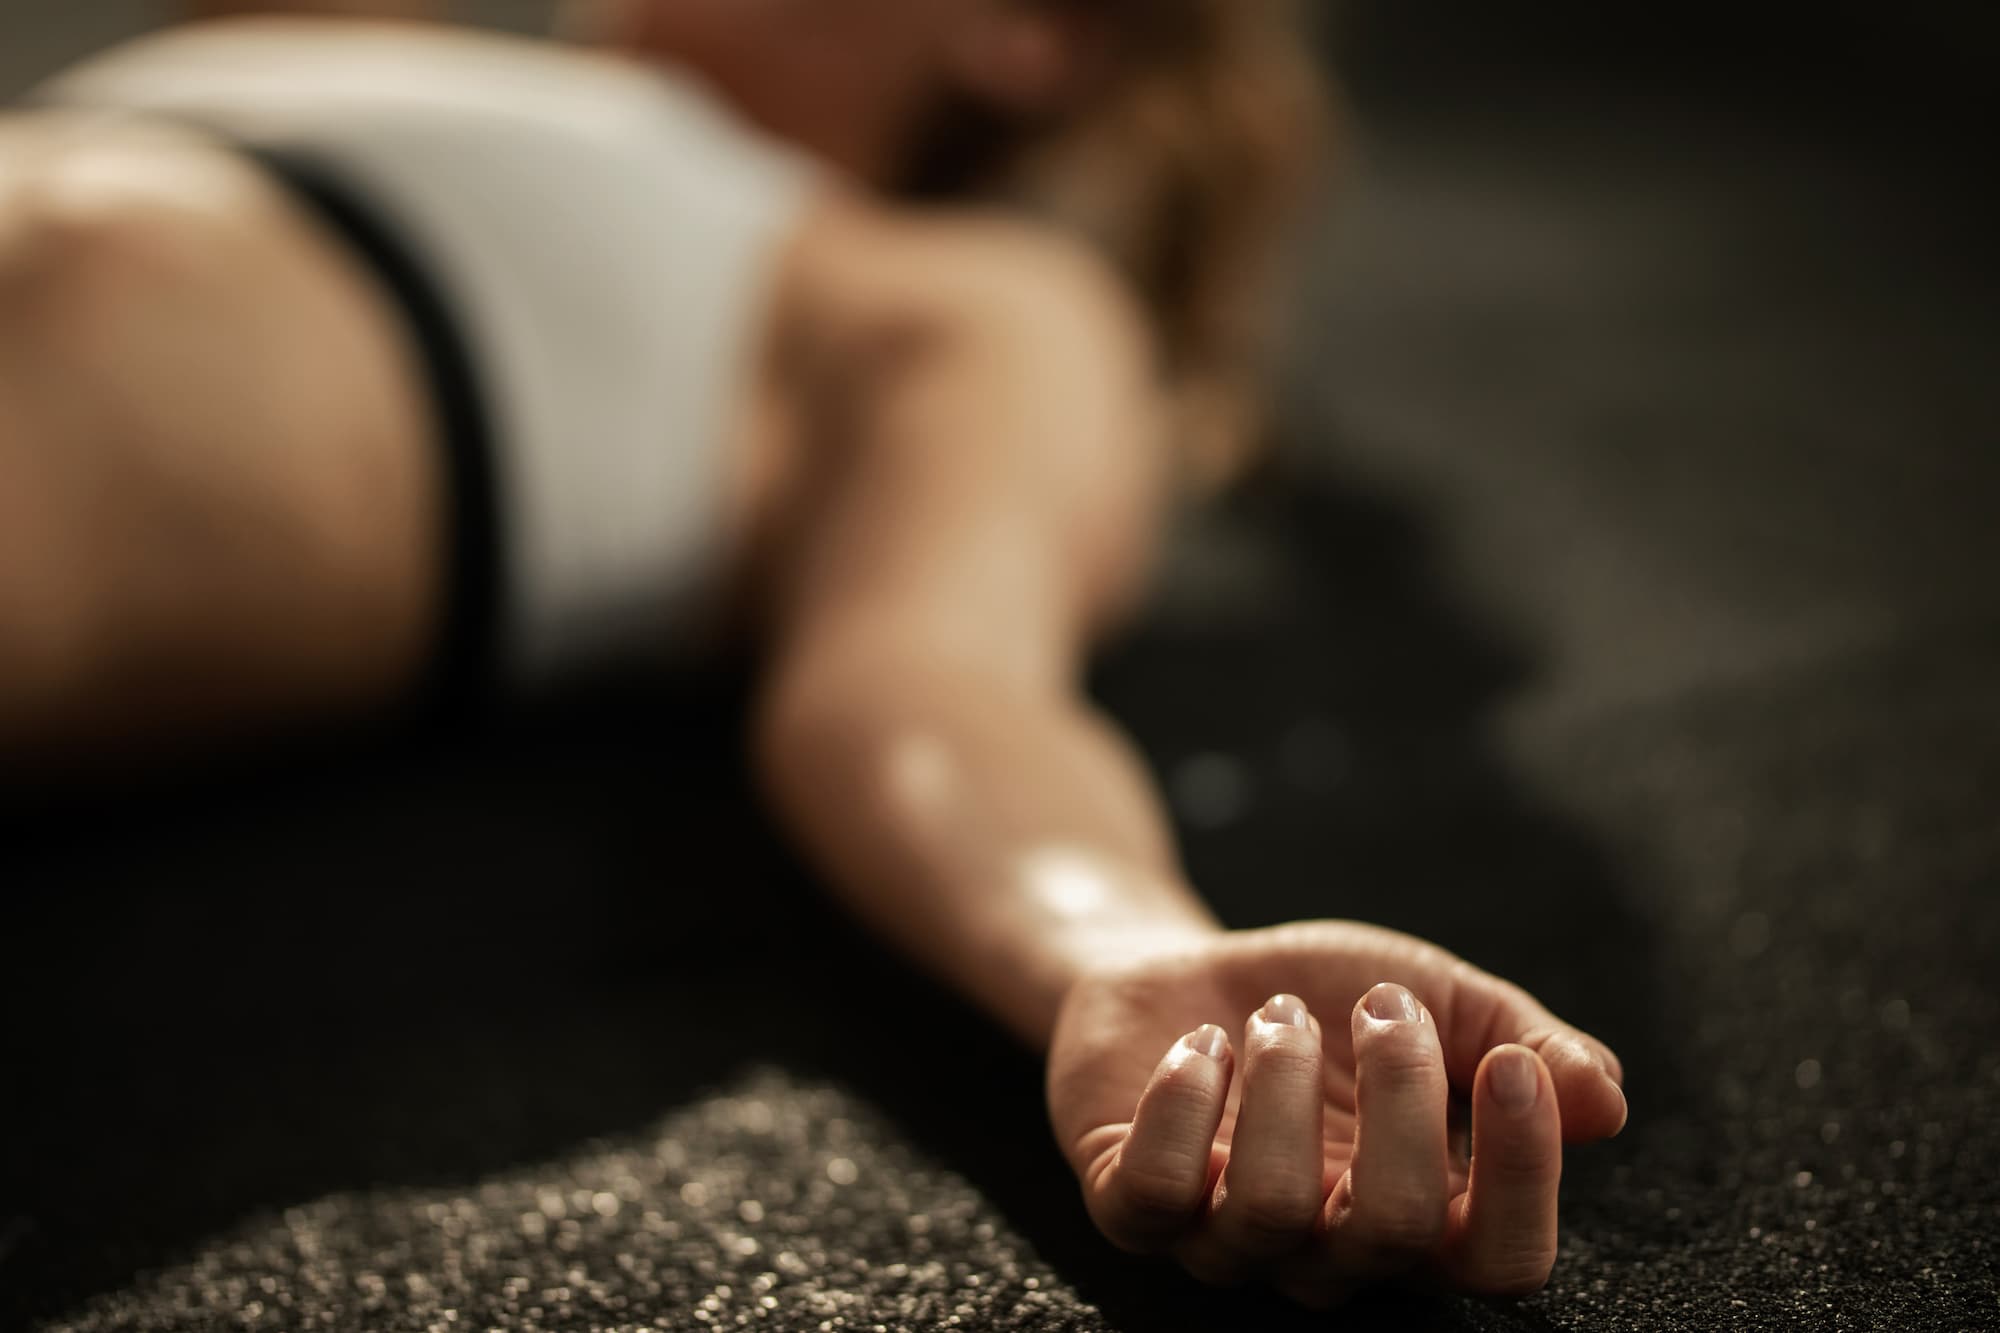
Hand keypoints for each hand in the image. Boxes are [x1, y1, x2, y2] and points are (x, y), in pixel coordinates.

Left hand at [1046, 919, 1627, 1305]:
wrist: (1188, 967)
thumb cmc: (1327, 998)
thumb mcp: (1442, 996)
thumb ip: (1529, 1042)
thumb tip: (1605, 1100)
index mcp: (1426, 1217)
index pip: (1503, 1259)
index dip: (1524, 1176)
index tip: (1513, 1064)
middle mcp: (1331, 1251)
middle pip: (1395, 1231)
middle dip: (1402, 1097)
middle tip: (1385, 1005)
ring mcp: (1225, 1239)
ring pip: (1271, 1209)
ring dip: (1284, 1082)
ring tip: (1279, 1014)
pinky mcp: (1131, 1205)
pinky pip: (1156, 1194)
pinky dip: (1185, 1102)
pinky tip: (1202, 1045)